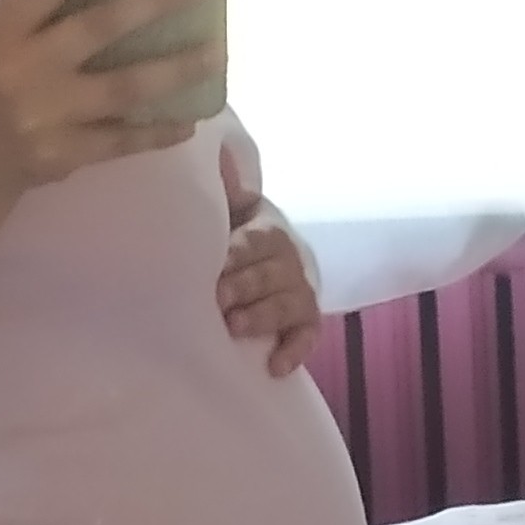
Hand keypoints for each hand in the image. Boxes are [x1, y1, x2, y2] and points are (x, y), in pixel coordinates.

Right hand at [0, 0, 224, 203]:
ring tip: (217, 51)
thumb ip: (43, 12)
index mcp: (2, 29)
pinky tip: (189, 119)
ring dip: (177, 68)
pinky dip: (158, 130)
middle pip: (99, 27)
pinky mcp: (65, 156)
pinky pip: (123, 139)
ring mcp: (47, 116)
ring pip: (124, 87)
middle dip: (154, 2)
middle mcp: (24, 69)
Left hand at [217, 205, 322, 377]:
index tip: (217, 266)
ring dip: (262, 316)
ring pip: (287, 305)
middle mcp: (290, 261)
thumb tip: (216, 158)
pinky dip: (295, 351)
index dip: (237, 254)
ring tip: (235, 327)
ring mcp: (301, 292)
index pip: (256, 241)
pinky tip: (276, 366)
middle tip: (219, 299)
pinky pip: (308, 336)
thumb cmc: (241, 235)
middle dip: (245, 286)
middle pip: (270, 274)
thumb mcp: (235, 209)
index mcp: (269, 231)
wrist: (275, 257)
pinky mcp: (308, 320)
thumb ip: (226, 193)